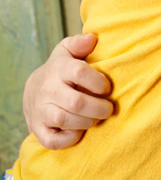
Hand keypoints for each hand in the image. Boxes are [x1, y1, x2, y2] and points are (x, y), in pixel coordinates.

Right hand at [23, 34, 113, 149]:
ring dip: (87, 122)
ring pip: (65, 120)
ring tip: (96, 118)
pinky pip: (52, 140)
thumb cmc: (61, 69)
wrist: (34, 89)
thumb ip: (80, 43)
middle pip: (76, 102)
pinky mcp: (37, 128)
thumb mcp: (68, 51)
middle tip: (108, 109)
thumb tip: (93, 39)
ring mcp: (40, 110)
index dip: (99, 82)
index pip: (80, 72)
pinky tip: (79, 131)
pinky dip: (69, 139)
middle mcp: (48, 89)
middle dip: (98, 108)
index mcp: (59, 68)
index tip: (107, 88)